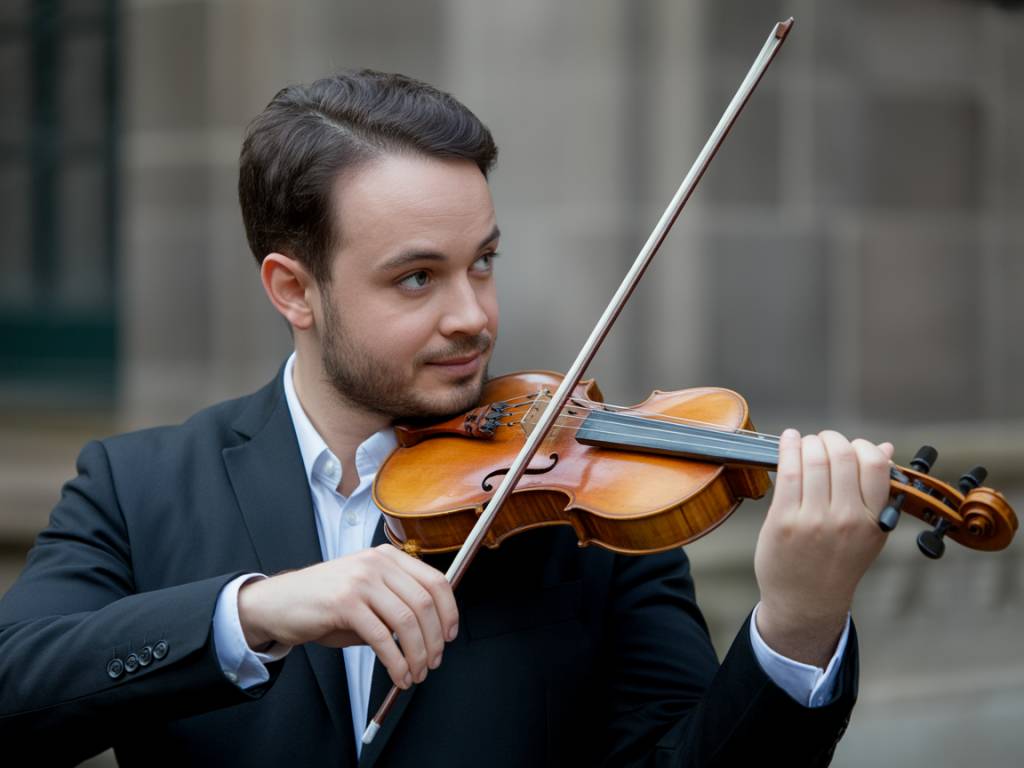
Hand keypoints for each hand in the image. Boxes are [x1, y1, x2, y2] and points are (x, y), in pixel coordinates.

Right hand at [237, 544, 457, 689]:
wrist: (278, 603)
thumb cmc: (324, 602)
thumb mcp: (367, 593)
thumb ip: (396, 603)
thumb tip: (432, 632)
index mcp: (387, 557)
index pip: (435, 581)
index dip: (449, 611)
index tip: (451, 636)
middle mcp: (377, 563)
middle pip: (424, 603)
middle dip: (434, 640)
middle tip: (433, 662)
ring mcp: (361, 580)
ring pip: (406, 622)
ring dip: (418, 655)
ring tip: (416, 673)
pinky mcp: (345, 603)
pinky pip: (382, 638)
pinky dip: (396, 662)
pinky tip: (398, 674)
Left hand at [753, 429, 893, 665]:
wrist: (807, 602)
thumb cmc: (838, 563)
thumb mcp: (870, 532)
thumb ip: (877, 490)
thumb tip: (887, 448)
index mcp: (873, 520)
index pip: (876, 464)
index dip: (862, 445)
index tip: (851, 447)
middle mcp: (846, 518)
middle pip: (842, 455)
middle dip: (831, 439)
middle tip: (823, 441)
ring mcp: (814, 520)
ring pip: (814, 459)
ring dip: (808, 442)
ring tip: (805, 443)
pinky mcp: (784, 520)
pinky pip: (788, 472)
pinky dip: (788, 448)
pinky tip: (788, 440)